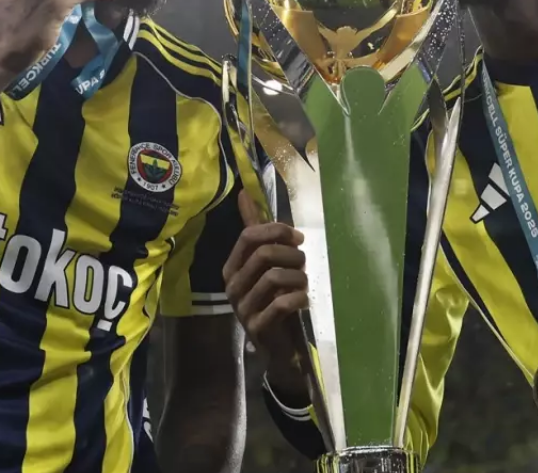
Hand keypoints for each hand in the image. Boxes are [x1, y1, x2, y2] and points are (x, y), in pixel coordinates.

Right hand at [223, 190, 309, 400]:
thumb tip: (244, 193)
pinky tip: (303, 300)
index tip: (298, 238)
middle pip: (264, 254)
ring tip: (304, 284)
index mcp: (232, 266)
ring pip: (274, 277)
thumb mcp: (267, 263)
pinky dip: (298, 298)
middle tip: (304, 264)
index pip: (249, 236)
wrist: (280, 344)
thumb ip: (257, 230)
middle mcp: (232, 286)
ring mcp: (242, 308)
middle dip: (292, 255)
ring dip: (299, 277)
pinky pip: (281, 304)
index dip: (277, 231)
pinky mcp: (257, 327)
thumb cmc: (275, 297)